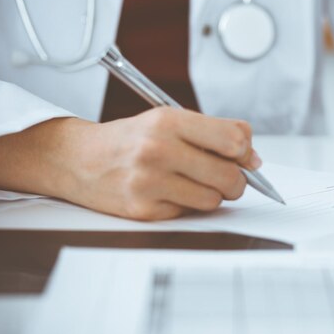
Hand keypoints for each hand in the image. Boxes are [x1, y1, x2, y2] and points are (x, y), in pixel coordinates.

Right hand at [63, 108, 259, 219]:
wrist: (79, 160)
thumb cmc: (132, 139)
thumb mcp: (169, 120)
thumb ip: (215, 132)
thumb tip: (254, 159)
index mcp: (169, 121)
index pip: (233, 140)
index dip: (246, 153)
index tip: (246, 158)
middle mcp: (158, 149)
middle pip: (229, 176)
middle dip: (237, 181)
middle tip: (229, 178)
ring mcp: (149, 182)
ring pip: (214, 199)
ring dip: (213, 195)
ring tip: (195, 183)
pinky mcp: (144, 210)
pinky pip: (189, 213)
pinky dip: (188, 205)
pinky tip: (171, 192)